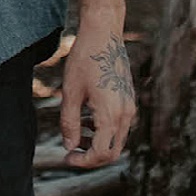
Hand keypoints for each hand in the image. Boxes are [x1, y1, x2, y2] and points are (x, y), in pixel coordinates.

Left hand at [60, 20, 134, 168]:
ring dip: (98, 143)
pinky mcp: (129, 99)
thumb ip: (69, 123)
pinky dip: (104, 130)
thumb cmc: (84, 59)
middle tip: (71, 152)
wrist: (104, 33)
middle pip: (113, 152)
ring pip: (117, 139)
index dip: (83, 161)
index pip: (101, 154)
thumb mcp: (70, 92)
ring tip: (76, 132)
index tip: (66, 157)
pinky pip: (120, 125)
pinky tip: (87, 118)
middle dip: (91, 157)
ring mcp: (130, 106)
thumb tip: (69, 146)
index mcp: (111, 115)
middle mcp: (126, 114)